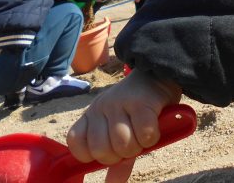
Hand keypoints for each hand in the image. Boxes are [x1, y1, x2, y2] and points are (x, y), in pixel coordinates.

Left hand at [66, 70, 181, 181]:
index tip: (108, 151)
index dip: (90, 155)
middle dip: (119, 154)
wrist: (158, 75)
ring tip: (143, 134)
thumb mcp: (122, 129)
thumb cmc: (137, 107)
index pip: (75, 142)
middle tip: (130, 143)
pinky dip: (152, 137)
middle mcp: (101, 108)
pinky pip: (145, 134)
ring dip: (138, 146)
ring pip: (123, 144)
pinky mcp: (141, 102)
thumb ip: (117, 158)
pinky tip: (155, 126)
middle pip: (100, 149)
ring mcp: (119, 103)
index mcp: (91, 115)